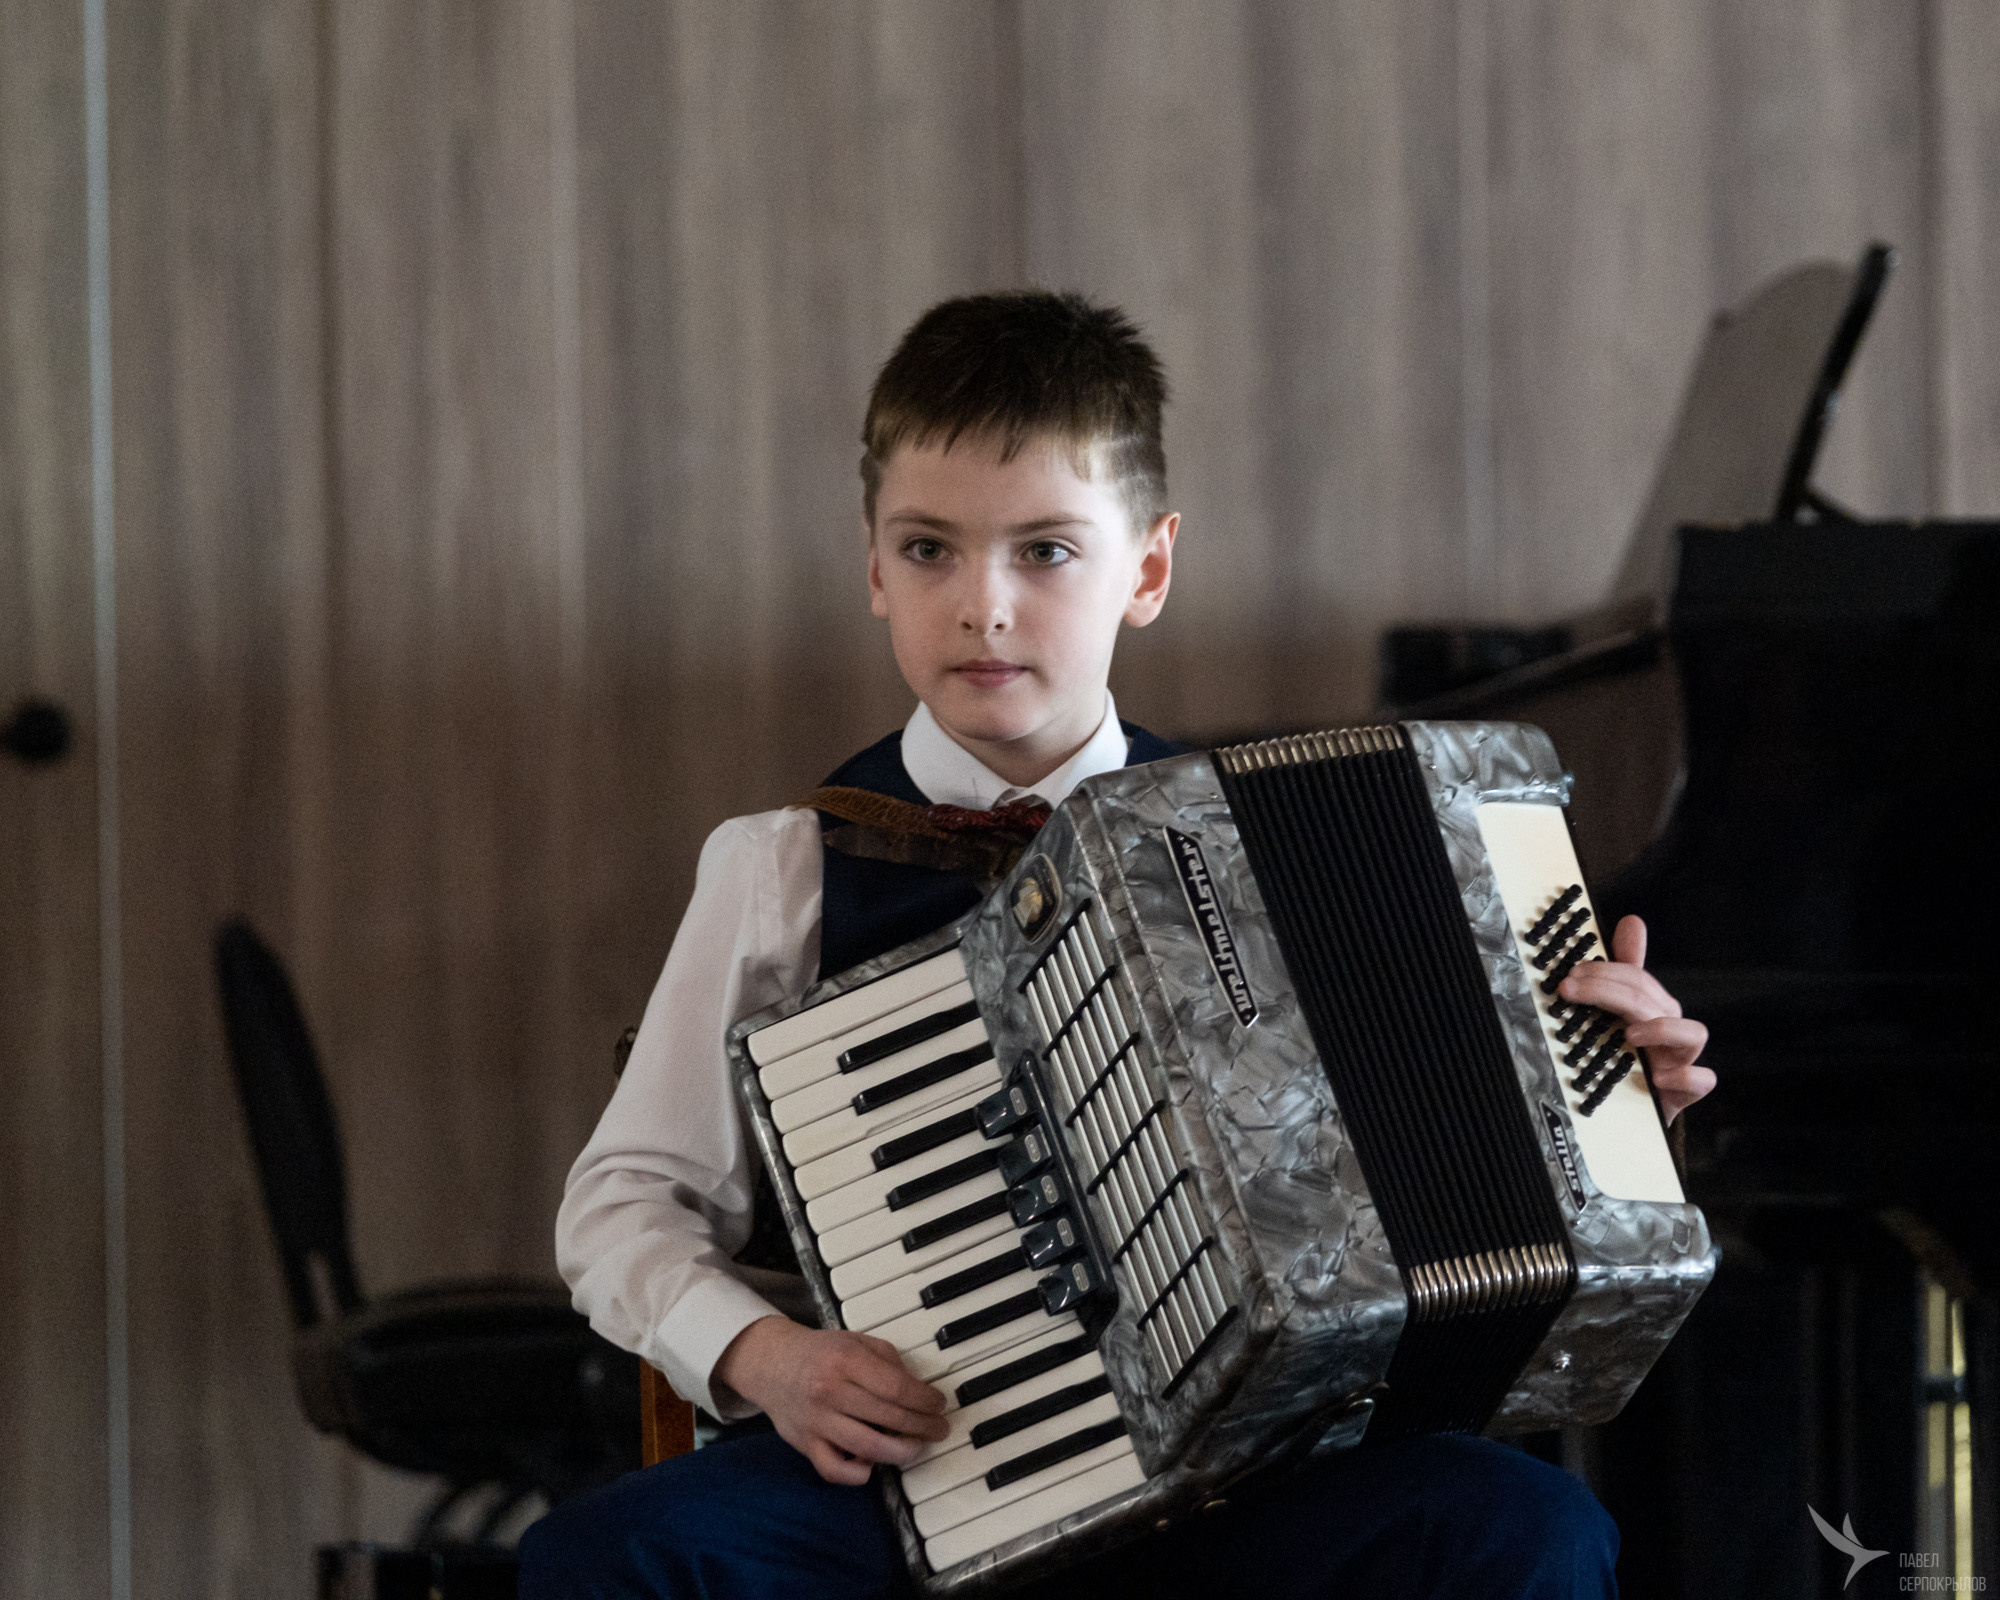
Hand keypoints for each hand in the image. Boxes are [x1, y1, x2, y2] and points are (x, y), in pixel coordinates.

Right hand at [712, 1315, 948, 1484]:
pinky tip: (873, 1464)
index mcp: (846, 1359)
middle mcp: (830, 1390)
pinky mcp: (805, 1444)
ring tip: (915, 1447)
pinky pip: (834, 1470)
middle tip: (938, 1429)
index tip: (939, 1404)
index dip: (925, 1400)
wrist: (771, 1363)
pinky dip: (857, 1473)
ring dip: (901, 1452)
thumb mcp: (856, 1340)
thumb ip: (888, 1361)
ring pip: (867, 1447)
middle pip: (889, 1417)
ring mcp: (817, 1421)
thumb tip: (918, 1390)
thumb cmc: (821, 1353)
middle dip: (923, 1426)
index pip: (897, 1387)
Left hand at [1557, 915, 1714, 1124]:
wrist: (1632, 1116)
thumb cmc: (1625, 1059)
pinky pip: (1702, 1079)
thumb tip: (1633, 922)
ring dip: (1660, 1028)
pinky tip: (1656, 1076)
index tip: (1569, 976)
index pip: (1637, 979)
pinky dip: (1685, 1076)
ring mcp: (1680, 1059)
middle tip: (1571, 989)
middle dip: (1610, 990)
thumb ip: (1622, 971)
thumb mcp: (1616, 1013)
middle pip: (1652, 1000)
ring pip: (1693, 1033)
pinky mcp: (1686, 1091)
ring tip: (1626, 1033)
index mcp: (1654, 1009)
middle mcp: (1670, 1031)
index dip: (1605, 972)